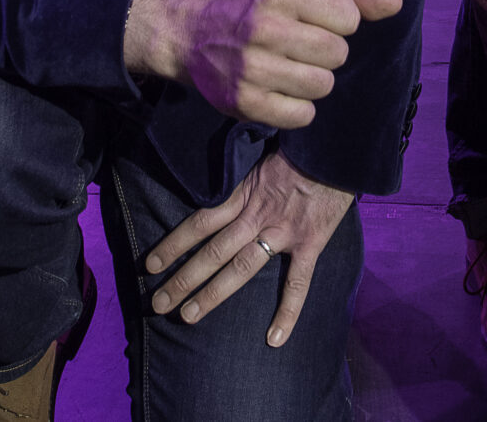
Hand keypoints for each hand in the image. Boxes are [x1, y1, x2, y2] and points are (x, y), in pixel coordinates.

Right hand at [124, 0, 402, 127]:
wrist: (190, 33)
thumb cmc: (252, 2)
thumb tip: (396, 3)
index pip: (348, 17)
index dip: (341, 21)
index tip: (320, 20)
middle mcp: (263, 26)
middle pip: (337, 53)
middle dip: (329, 52)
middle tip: (303, 45)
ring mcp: (251, 67)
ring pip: (322, 86)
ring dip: (315, 80)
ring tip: (293, 67)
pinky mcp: (243, 102)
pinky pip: (302, 116)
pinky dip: (299, 108)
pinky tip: (282, 90)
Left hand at [145, 152, 354, 345]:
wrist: (336, 147)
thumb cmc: (300, 147)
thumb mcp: (260, 154)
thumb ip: (241, 176)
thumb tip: (215, 183)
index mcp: (244, 194)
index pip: (200, 222)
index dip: (174, 243)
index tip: (150, 264)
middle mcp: (257, 216)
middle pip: (213, 251)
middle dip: (183, 278)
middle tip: (157, 303)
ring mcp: (283, 232)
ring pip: (241, 268)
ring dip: (212, 293)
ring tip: (187, 316)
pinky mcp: (310, 243)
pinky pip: (298, 283)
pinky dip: (287, 312)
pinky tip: (274, 338)